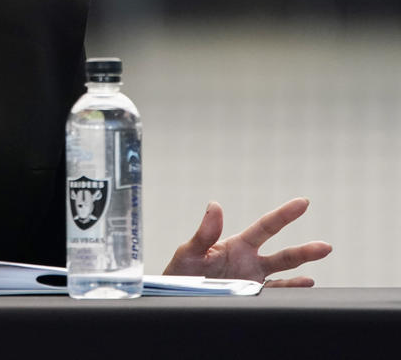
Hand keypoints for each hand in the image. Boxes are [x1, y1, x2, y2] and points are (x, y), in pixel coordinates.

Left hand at [163, 198, 331, 286]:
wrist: (176, 298)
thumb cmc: (180, 273)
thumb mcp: (189, 252)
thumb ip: (204, 233)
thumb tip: (214, 205)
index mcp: (236, 246)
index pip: (265, 227)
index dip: (284, 215)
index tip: (303, 203)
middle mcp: (249, 262)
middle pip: (282, 255)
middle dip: (305, 251)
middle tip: (326, 247)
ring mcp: (252, 282)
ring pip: (283, 277)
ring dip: (301, 273)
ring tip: (319, 278)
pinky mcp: (250, 298)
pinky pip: (274, 296)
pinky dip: (290, 293)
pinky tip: (306, 287)